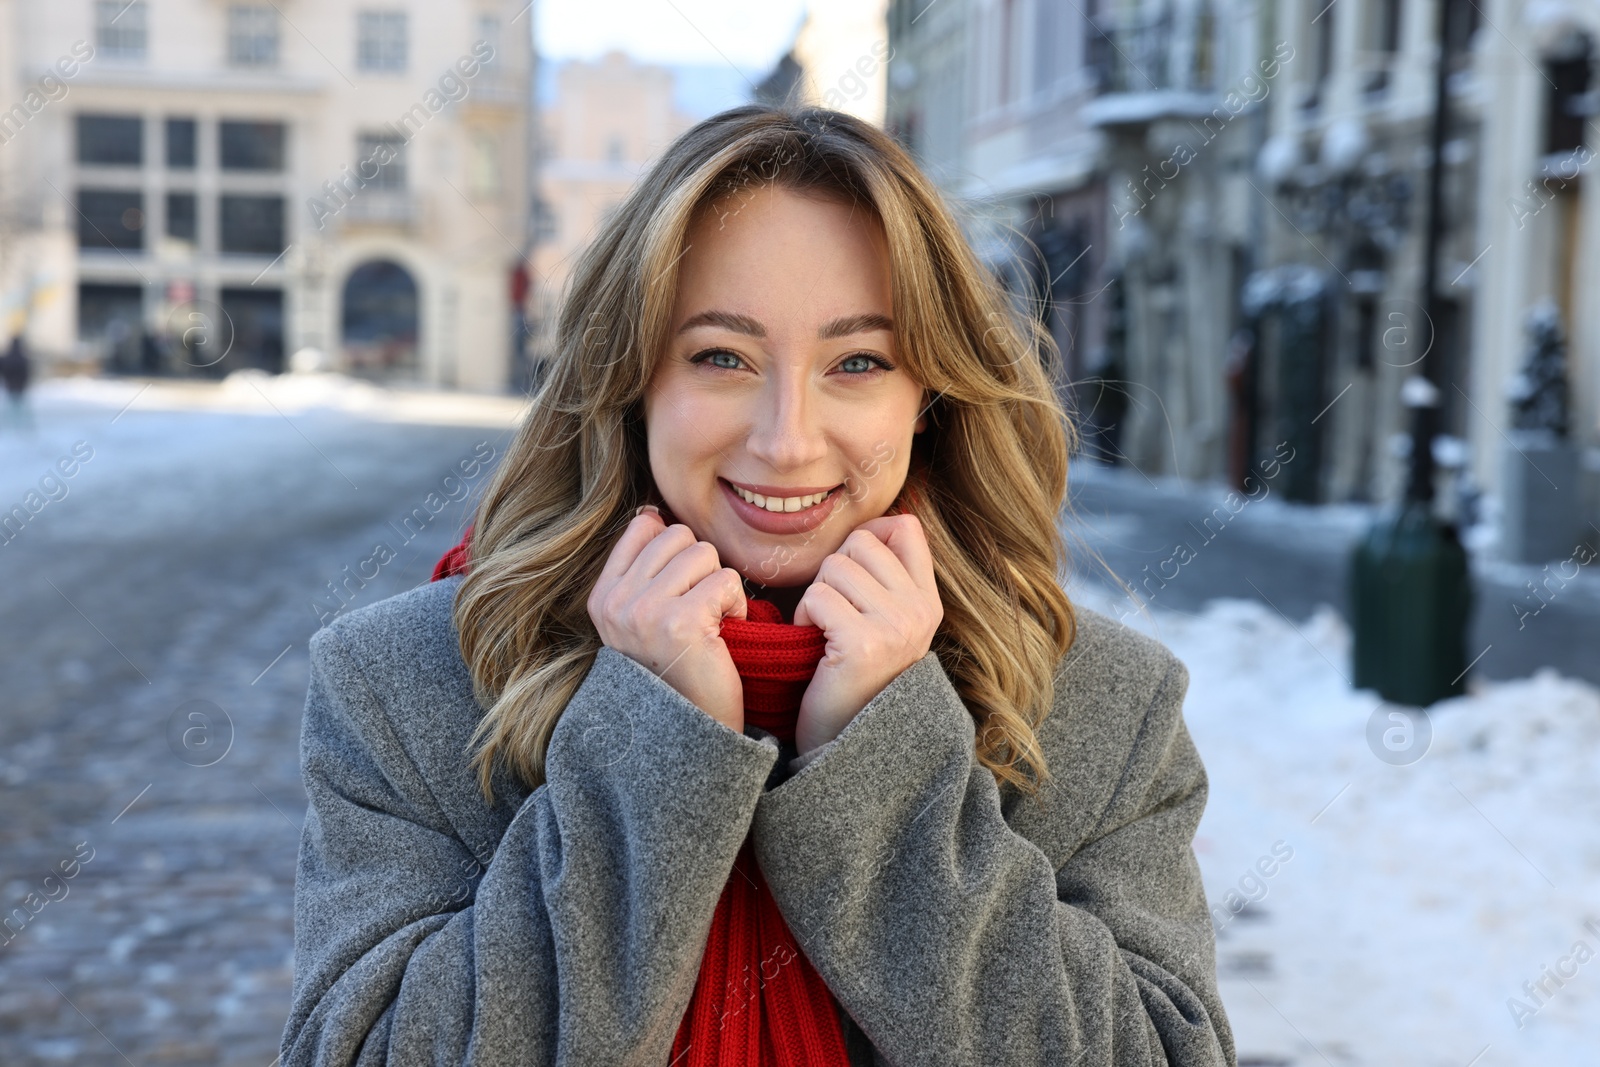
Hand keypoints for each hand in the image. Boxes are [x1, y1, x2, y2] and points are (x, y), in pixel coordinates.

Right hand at [588, 507, 747, 731]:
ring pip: (704, 553)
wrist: (693, 732)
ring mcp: (644, 611)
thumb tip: (652, 513)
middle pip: (677, 536)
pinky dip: (737, 607)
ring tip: (712, 624)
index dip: (675, 552)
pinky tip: (725, 637)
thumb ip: (644, 568)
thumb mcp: (644, 618)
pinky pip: (725, 580)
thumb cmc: (680, 670)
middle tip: (700, 612)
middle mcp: (616, 602)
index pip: (643, 528)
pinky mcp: (680, 622)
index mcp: (602, 597)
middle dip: (701, 569)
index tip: (680, 591)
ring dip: (720, 587)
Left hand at [792, 515, 941, 754]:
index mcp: (929, 601)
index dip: (870, 538)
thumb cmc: (852, 675)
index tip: (853, 575)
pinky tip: (814, 644)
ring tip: (824, 631)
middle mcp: (920, 611)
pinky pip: (817, 597)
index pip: (907, 528)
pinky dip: (803, 618)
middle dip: (834, 571)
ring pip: (834, 567)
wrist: (844, 743)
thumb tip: (877, 523)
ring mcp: (896, 627)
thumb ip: (886, 577)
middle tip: (834, 613)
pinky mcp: (863, 644)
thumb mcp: (886, 622)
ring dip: (815, 596)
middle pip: (861, 542)